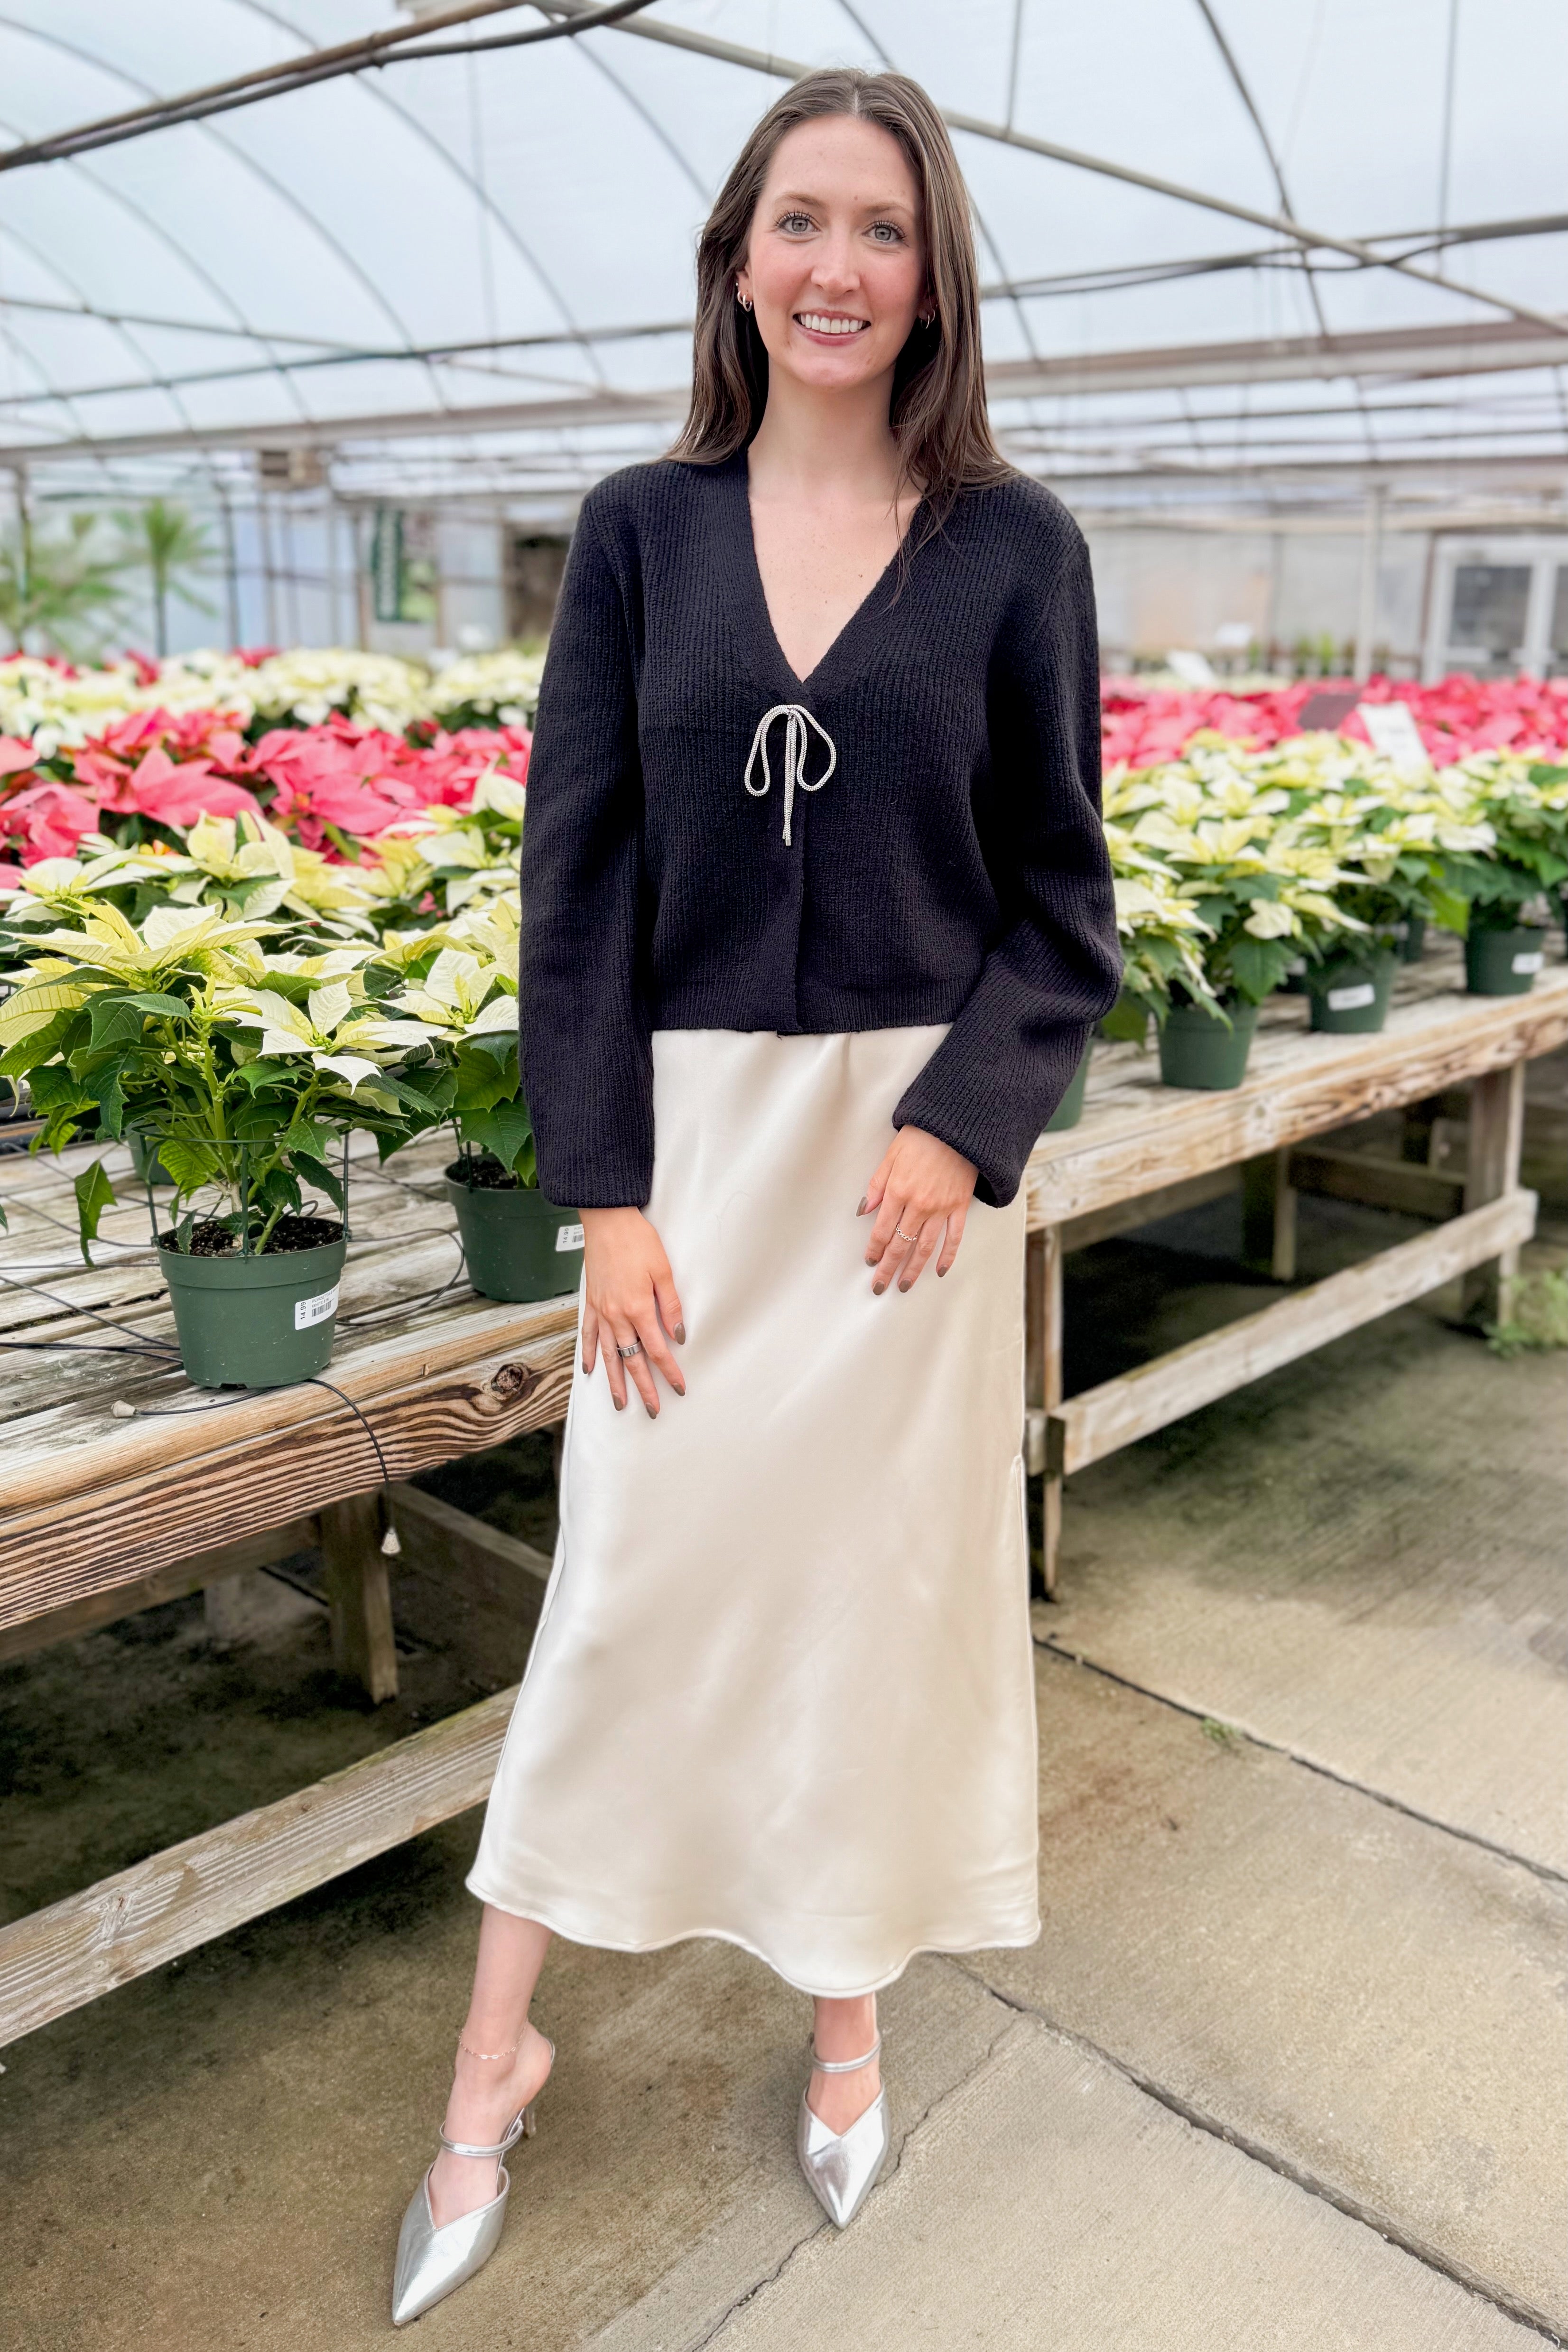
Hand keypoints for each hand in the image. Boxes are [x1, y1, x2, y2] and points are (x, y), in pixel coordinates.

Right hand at [580, 1208, 685, 1416]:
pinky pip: (588, 1335)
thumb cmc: (638, 1241)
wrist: (607, 1220)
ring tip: (620, 1403)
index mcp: (638, 1308)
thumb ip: (671, 1306)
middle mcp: (616, 1315)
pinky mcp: (590, 1303)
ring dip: (615, 1381)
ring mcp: (600, 1311)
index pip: (658, 1350)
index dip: (670, 1371)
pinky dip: (589, 1354)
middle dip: (644, 1388)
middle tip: (652, 1410)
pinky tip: (590, 1370)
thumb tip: (678, 1335)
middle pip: (632, 1360)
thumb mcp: (663, 1271)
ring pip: (608, 1355)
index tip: (679, 1387)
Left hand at [859, 1124, 976, 1293]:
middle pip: (900, 1245)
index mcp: (898, 1192)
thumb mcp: (891, 1156)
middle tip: (880, 1286)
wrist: (958, 1127)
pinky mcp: (960, 1207)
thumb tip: (864, 1210)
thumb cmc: (922, 1138)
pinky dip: (947, 1256)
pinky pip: (954, 1237)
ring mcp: (942, 1208)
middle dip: (888, 1268)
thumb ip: (877, 1185)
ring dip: (913, 1270)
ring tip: (905, 1285)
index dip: (874, 1249)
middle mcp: (919, 1205)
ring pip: (924, 1247)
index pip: (882, 1230)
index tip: (870, 1262)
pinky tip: (939, 1270)